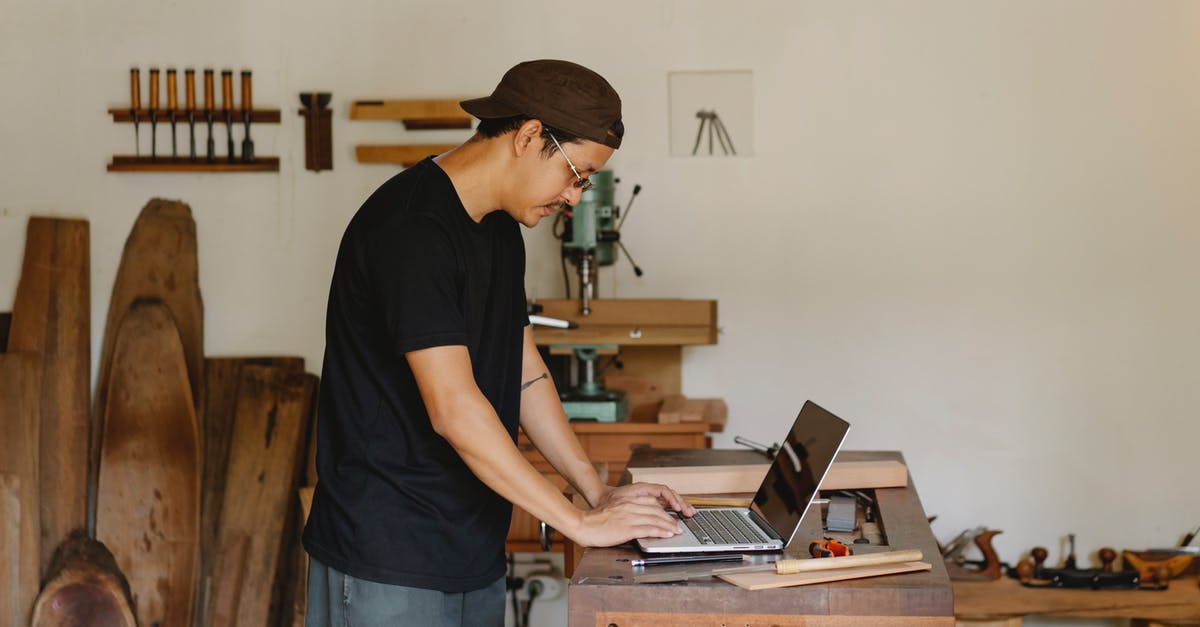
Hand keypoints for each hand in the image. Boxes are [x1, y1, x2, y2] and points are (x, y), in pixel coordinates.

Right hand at [570, 482, 696, 547]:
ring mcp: (629, 517)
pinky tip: (667, 535)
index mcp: (626, 501)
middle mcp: (630, 506)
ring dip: (669, 526)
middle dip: (669, 519)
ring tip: (676, 531)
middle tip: (677, 526)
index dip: (663, 510)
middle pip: (656, 511)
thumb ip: (626, 512)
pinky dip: (661, 532)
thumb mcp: (613, 511)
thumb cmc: (595, 521)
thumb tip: (638, 519)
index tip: (669, 516)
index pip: (651, 503)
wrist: (582, 525)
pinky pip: (649, 529)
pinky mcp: (627, 529)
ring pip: (655, 519)